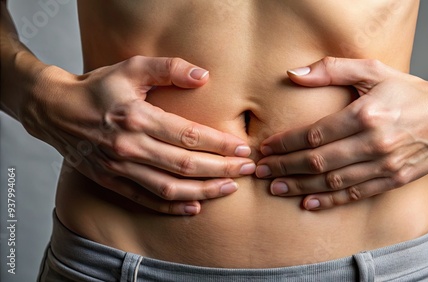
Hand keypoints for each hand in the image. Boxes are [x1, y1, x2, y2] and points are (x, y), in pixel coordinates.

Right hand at [28, 56, 254, 214]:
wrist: (54, 109)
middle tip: (247, 170)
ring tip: (229, 189)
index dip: (220, 144)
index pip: (189, 136)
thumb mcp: (131, 68)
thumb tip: (203, 76)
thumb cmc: (96, 87)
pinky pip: (146, 200)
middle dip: (221, 169)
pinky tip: (195, 207)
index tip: (242, 148)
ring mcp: (119, 168)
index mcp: (137, 117)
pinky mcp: (111, 181)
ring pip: (169, 187)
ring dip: (204, 191)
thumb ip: (168, 68)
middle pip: (185, 165)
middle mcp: (129, 146)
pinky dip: (172, 207)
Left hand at [256, 57, 427, 209]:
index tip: (266, 148)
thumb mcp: (373, 70)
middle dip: (285, 168)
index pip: (314, 134)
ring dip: (300, 187)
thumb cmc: (409, 90)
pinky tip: (308, 203)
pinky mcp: (394, 179)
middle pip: (318, 161)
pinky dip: (330, 201)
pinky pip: (356, 194)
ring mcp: (386, 165)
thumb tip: (294, 74)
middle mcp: (375, 143)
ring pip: (333, 181)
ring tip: (276, 189)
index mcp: (366, 115)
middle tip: (262, 172)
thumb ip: (332, 70)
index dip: (285, 144)